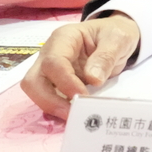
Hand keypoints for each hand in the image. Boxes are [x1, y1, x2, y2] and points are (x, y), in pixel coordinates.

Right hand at [21, 14, 143, 118]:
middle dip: (48, 100)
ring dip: (51, 106)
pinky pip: (48, 98)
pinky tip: (73, 116)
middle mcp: (50, 53)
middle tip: (72, 114)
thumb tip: (92, 79)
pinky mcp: (56, 83)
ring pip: (35, 91)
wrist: (116, 38)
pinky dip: (57, 109)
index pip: (54, 62)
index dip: (65, 82)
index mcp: (63, 38)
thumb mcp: (118, 39)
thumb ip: (106, 56)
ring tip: (74, 117)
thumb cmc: (114, 34)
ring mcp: (50, 69)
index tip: (83, 96)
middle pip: (33, 80)